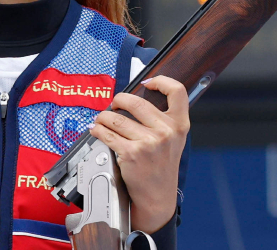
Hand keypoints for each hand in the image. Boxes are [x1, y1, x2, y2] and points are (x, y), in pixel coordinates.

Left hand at [88, 76, 189, 233]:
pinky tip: (97, 130)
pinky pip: (108, 134)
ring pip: (117, 118)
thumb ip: (163, 119)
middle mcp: (166, 131)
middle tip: (114, 104)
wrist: (158, 195)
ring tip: (101, 120)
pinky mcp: (131, 153)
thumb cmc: (162, 165)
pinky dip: (98, 130)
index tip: (147, 83)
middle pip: (136, 101)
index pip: (177, 91)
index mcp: (179, 125)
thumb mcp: (173, 140)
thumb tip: (136, 99)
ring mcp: (149, 143)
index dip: (161, 81)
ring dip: (104, 117)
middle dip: (119, 100)